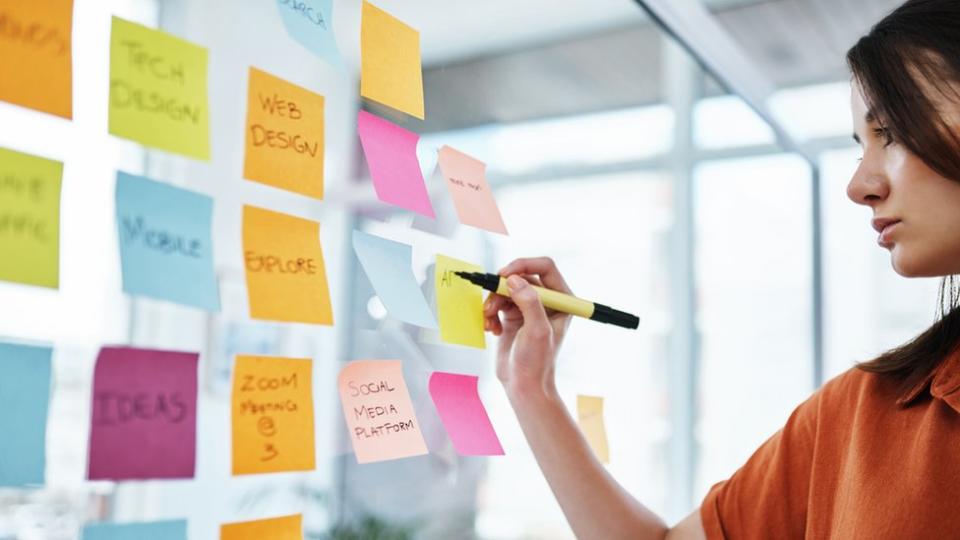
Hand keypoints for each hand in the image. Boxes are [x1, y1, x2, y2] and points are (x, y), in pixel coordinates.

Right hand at [484, 257, 573, 399]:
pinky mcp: (513, 317)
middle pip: (521, 277)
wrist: (523, 386)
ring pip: (505, 290)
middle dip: (502, 288)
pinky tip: (492, 329)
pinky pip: (497, 303)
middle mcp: (547, 302)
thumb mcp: (537, 331)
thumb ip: (529, 302)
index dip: (524, 265)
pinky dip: (490, 313)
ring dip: (493, 302)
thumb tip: (514, 279)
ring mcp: (529, 309)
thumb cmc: (537, 362)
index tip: (504, 274)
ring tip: (489, 320)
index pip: (545, 268)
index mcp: (562, 301)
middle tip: (491, 304)